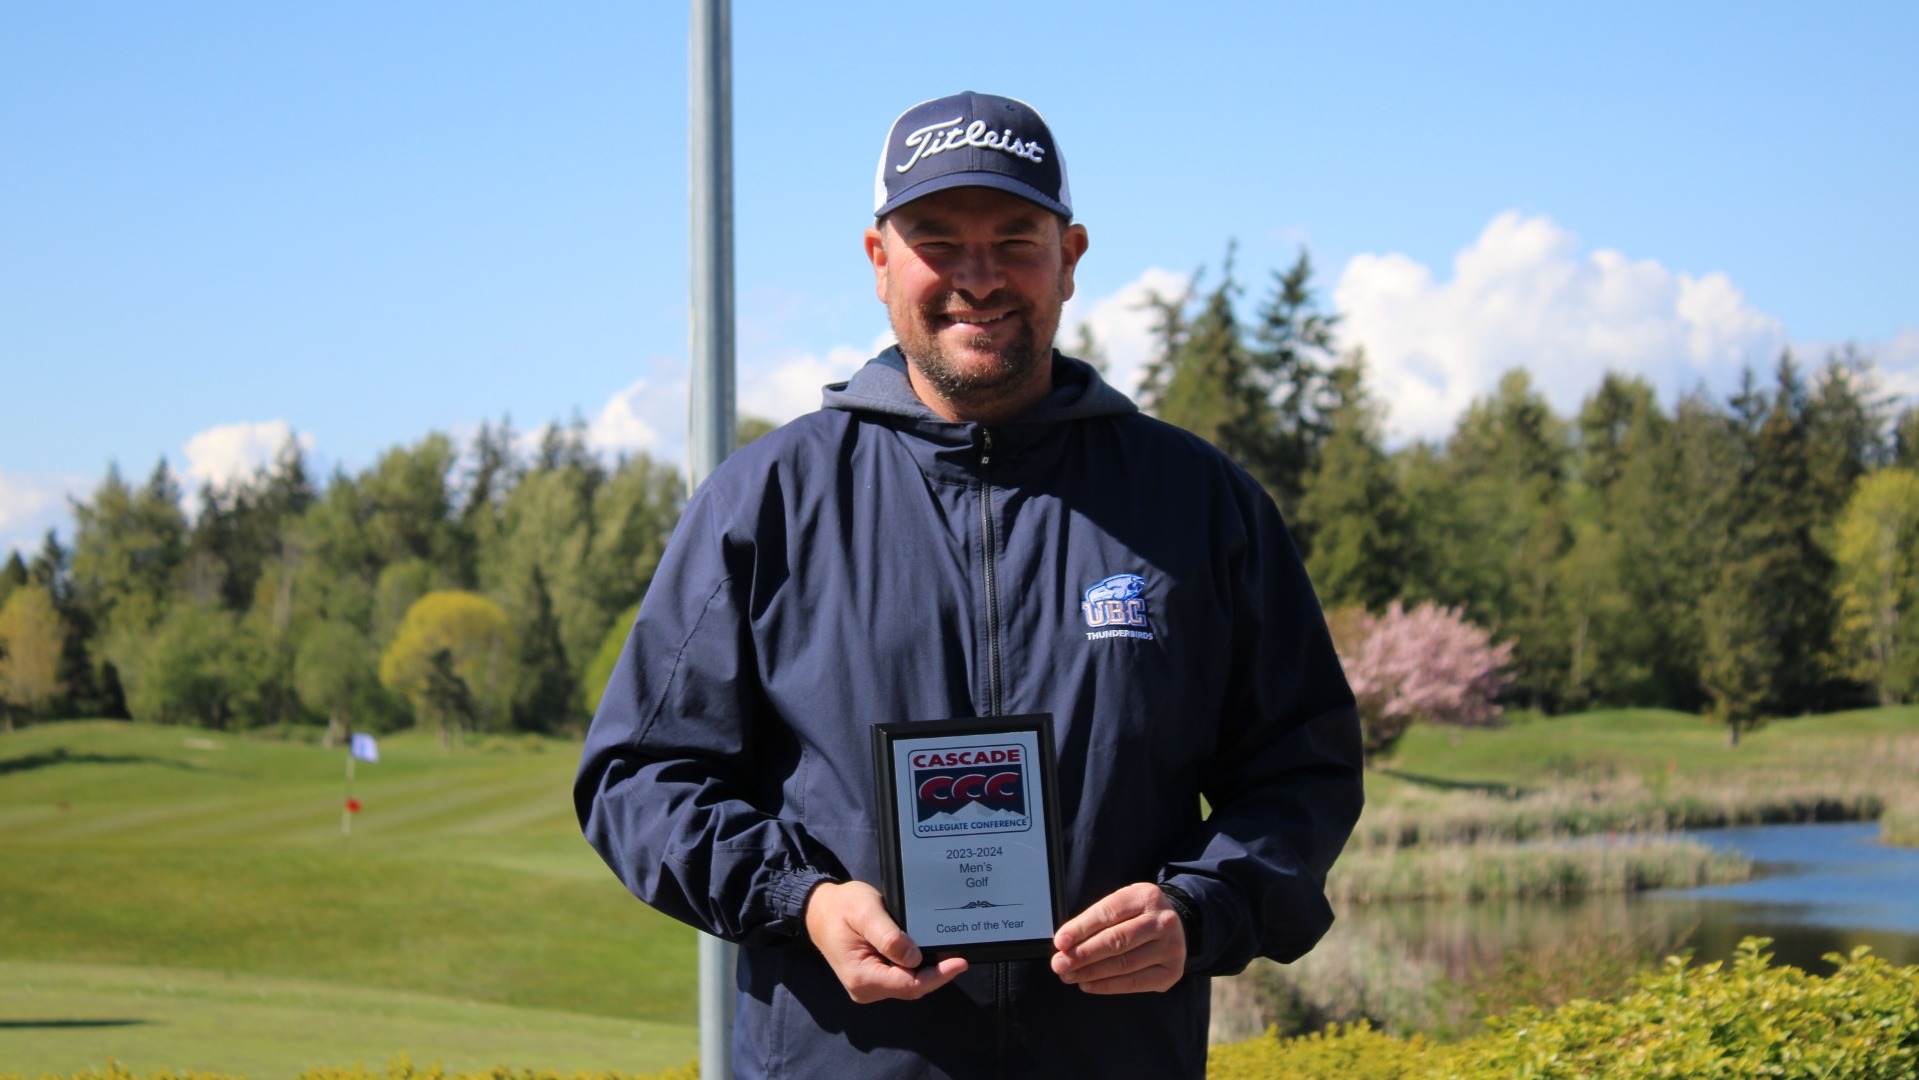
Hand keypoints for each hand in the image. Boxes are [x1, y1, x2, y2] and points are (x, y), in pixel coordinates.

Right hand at [803, 880, 968, 1002]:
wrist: (820, 910)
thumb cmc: (841, 907)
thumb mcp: (865, 912)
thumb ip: (888, 936)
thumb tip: (915, 958)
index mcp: (861, 977)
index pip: (908, 984)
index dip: (937, 976)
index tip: (960, 962)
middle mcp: (865, 989)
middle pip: (911, 987)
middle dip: (937, 974)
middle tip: (961, 955)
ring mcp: (869, 986)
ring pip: (909, 984)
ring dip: (929, 971)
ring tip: (951, 953)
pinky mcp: (874, 979)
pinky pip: (902, 978)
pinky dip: (918, 968)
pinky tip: (932, 954)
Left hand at [1050, 882, 1186, 993]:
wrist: (1174, 927)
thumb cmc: (1138, 916)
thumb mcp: (1122, 904)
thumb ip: (1097, 919)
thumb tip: (1065, 942)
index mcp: (1146, 897)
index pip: (1108, 913)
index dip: (1082, 928)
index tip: (1061, 942)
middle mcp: (1163, 921)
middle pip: (1117, 940)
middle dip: (1083, 954)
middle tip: (1060, 963)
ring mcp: (1171, 948)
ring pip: (1124, 963)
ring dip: (1091, 972)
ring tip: (1069, 975)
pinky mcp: (1171, 971)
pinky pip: (1134, 982)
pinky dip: (1107, 985)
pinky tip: (1088, 984)